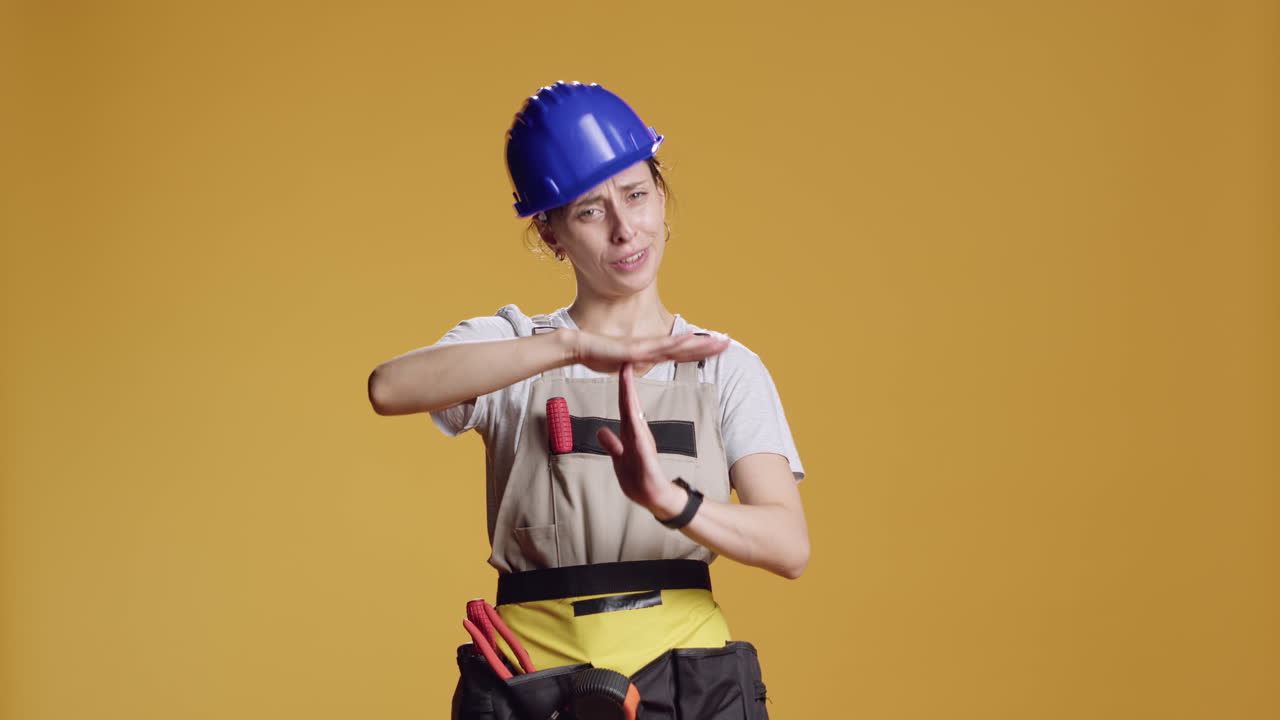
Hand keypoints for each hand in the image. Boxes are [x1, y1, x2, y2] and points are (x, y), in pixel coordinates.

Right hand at [569, 329, 728, 374]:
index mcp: (651, 352)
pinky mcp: (636, 349)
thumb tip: (642, 368)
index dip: (699, 350)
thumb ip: (635, 366)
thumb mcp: (623, 366)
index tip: (716, 347)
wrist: (580, 347)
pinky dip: (676, 342)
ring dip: (699, 343)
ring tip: (718, 341)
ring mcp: (645, 346)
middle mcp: (652, 347)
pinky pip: (659, 346)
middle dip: (708, 345)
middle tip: (728, 341)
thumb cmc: (598, 355)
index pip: (681, 353)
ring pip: (678, 345)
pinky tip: (690, 338)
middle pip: (685, 347)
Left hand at [596, 363, 688, 517]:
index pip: (625, 406)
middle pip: (630, 405)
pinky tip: (632, 413)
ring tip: (627, 378)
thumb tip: (601, 430)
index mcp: (632, 433)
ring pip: (634, 416)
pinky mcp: (646, 456)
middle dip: (626, 384)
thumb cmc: (640, 477)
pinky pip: (639, 438)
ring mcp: (643, 443)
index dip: (622, 387)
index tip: (620, 367)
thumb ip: (612, 444)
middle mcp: (638, 434)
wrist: (655, 496)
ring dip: (630, 397)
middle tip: (625, 361)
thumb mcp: (620, 458)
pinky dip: (636, 424)